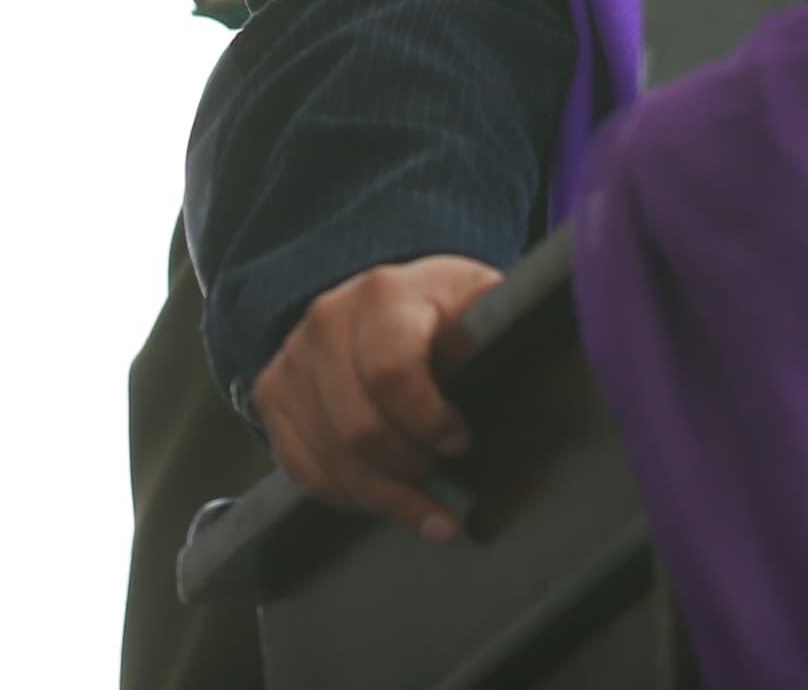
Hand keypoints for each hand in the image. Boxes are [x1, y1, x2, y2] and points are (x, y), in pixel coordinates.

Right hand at [251, 253, 505, 541]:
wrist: (379, 298)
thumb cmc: (442, 307)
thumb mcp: (477, 298)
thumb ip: (496, 327)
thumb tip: (535, 363)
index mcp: (384, 294)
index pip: (391, 373)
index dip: (428, 421)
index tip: (461, 441)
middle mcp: (326, 321)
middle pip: (358, 428)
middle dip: (408, 469)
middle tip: (443, 475)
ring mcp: (292, 359)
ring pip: (329, 458)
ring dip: (384, 497)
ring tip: (429, 513)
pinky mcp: (272, 393)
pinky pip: (303, 469)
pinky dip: (349, 497)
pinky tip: (386, 503)